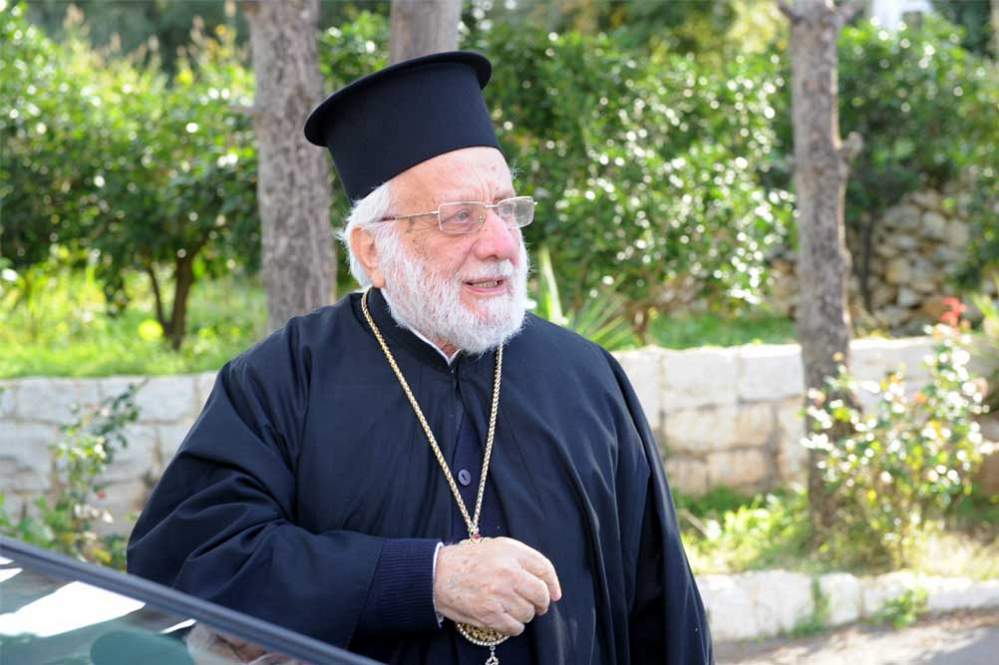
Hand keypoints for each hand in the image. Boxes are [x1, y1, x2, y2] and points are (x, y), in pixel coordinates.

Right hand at [433, 536, 561, 636]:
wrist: (437, 574)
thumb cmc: (467, 560)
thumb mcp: (496, 546)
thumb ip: (522, 557)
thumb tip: (547, 580)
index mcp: (511, 552)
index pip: (545, 568)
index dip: (553, 584)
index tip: (554, 593)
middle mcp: (508, 572)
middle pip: (541, 594)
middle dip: (542, 603)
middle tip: (537, 606)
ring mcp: (499, 594)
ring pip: (529, 613)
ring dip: (524, 614)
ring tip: (512, 608)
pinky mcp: (490, 614)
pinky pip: (515, 627)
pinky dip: (514, 627)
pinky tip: (505, 619)